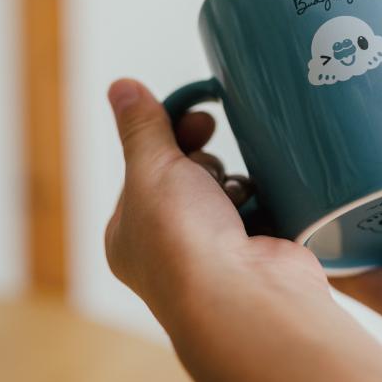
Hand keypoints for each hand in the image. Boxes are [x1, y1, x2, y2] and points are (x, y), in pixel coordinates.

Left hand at [104, 78, 328, 332]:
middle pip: (189, 177)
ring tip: (233, 196)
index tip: (197, 114)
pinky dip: (261, 200)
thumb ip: (142, 127)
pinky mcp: (258, 252)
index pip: (147, 168)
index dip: (168, 135)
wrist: (246, 296)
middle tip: (212, 151)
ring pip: (226, 191)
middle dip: (203, 161)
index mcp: (131, 233)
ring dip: (232, 183)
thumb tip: (120, 86)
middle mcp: (171, 247)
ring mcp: (218, 253)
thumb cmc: (184, 241)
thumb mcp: (152, 169)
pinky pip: (259, 208)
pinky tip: (259, 207)